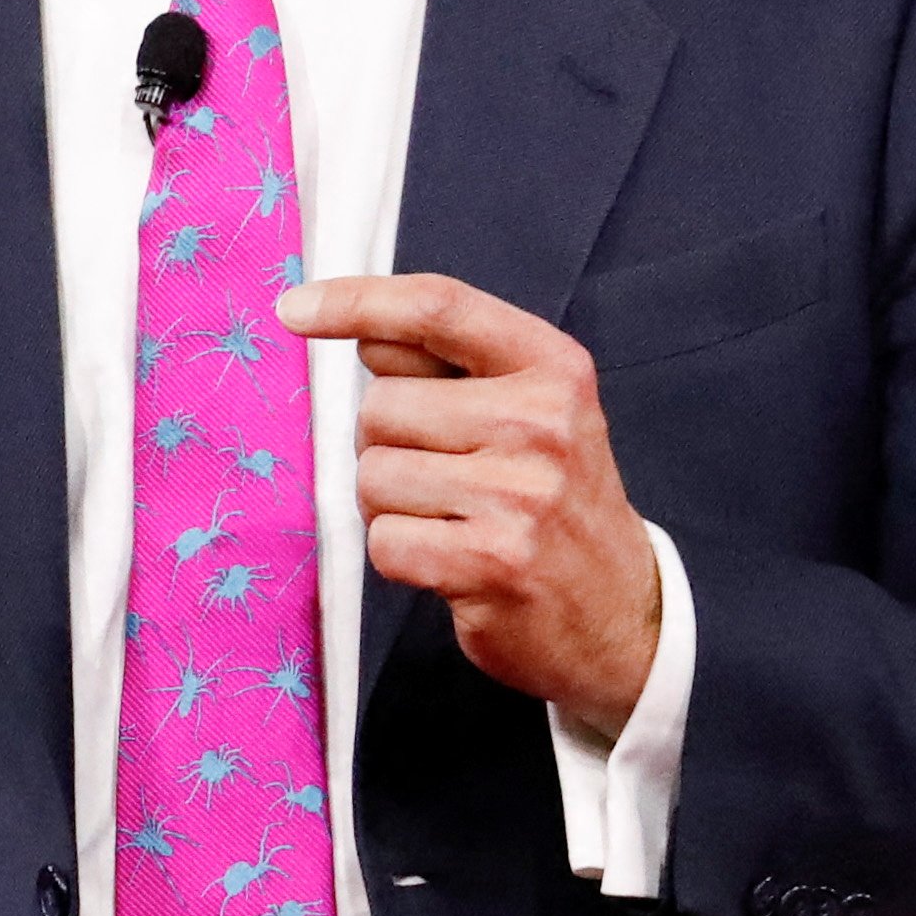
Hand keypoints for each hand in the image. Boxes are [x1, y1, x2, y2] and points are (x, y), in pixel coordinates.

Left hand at [276, 274, 663, 723]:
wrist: (620, 614)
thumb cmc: (553, 503)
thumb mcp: (532, 412)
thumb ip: (451, 366)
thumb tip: (362, 332)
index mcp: (553, 367)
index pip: (438, 309)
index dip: (356, 301)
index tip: (295, 308)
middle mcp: (544, 422)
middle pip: (380, 407)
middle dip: (385, 445)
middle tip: (441, 477)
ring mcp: (522, 494)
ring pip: (373, 476)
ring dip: (390, 506)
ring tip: (450, 521)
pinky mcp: (493, 563)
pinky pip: (384, 541)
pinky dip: (399, 556)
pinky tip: (449, 561)